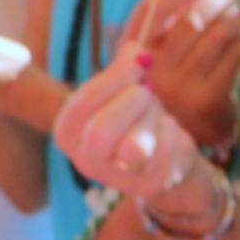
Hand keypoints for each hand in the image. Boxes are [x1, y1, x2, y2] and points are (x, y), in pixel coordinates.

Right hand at [56, 65, 214, 219]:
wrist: (160, 151)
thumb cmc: (133, 113)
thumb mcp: (122, 87)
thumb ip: (124, 68)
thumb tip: (137, 53)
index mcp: (67, 132)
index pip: (82, 105)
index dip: (114, 78)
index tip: (138, 59)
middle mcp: (84, 161)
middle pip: (102, 132)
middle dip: (134, 101)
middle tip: (147, 91)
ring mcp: (115, 179)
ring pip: (135, 146)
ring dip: (153, 116)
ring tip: (154, 114)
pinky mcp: (148, 186)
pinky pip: (165, 150)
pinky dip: (172, 131)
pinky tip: (166, 132)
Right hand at [114, 0, 239, 150]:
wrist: (168, 153)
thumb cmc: (160, 99)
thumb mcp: (149, 65)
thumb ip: (166, 28)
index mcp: (130, 54)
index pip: (151, 9)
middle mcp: (151, 70)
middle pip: (188, 18)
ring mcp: (179, 85)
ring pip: (212, 35)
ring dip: (232, 13)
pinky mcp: (205, 99)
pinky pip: (230, 58)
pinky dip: (238, 42)